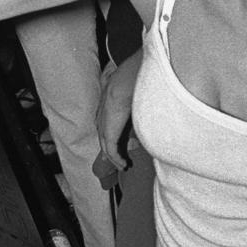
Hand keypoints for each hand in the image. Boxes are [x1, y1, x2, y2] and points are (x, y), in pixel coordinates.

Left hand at [95, 53, 139, 170]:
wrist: (124, 83)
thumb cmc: (131, 81)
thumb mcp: (131, 87)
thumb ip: (134, 93)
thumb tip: (144, 92)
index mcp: (106, 105)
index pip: (105, 122)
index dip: (110, 132)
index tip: (116, 140)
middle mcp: (102, 117)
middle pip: (104, 136)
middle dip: (110, 147)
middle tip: (118, 157)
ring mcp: (104, 126)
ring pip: (107, 146)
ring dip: (115, 156)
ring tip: (124, 165)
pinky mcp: (108, 135)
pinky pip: (112, 151)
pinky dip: (117, 159)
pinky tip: (124, 165)